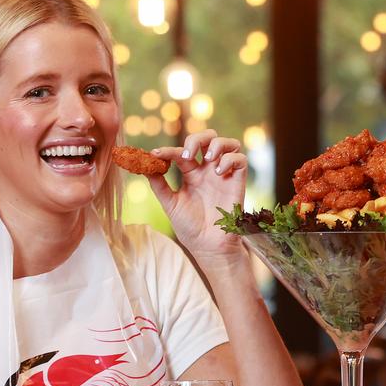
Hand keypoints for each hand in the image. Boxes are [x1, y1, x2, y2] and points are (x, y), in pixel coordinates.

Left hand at [147, 130, 248, 258]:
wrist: (208, 247)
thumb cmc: (190, 228)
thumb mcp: (170, 204)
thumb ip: (159, 184)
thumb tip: (144, 165)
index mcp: (191, 174)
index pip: (181, 152)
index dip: (168, 150)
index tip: (155, 155)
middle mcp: (208, 171)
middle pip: (207, 138)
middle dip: (197, 139)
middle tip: (188, 155)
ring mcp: (223, 175)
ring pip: (227, 143)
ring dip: (217, 144)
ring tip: (208, 158)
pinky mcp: (237, 181)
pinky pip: (240, 159)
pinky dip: (229, 159)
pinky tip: (219, 172)